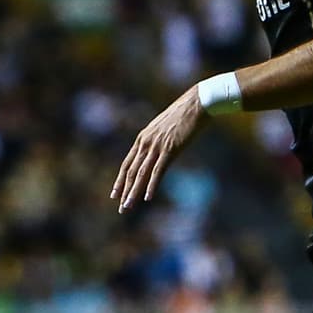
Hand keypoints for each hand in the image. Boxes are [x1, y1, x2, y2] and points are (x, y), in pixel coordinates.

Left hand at [112, 87, 207, 212]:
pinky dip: (152, 186)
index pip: (127, 163)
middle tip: (121, 208)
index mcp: (143, 138)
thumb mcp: (165, 128)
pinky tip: (148, 197)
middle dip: (124, 191)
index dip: (120, 180)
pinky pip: (158, 171)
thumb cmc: (184, 115)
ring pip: (141, 173)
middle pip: (131, 171)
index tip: (115, 194)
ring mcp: (157, 146)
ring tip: (128, 206)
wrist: (197, 104)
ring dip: (134, 192)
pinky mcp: (170, 149)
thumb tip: (157, 151)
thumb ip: (158, 140)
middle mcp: (146, 142)